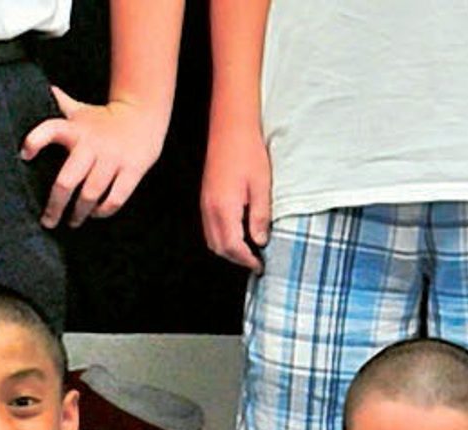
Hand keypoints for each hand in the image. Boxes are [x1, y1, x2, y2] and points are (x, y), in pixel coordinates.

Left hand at [23, 87, 167, 228]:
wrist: (142, 116)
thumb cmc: (103, 119)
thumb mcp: (80, 111)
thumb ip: (60, 105)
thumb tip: (46, 91)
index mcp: (75, 130)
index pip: (50, 130)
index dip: (35, 141)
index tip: (25, 155)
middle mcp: (92, 145)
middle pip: (67, 181)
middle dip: (55, 205)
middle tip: (48, 221)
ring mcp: (112, 159)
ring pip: (90, 195)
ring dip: (79, 213)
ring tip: (72, 222)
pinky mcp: (131, 170)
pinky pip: (114, 198)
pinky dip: (103, 211)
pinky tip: (95, 214)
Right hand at [200, 122, 271, 268]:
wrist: (231, 126)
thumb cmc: (248, 151)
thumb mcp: (261, 186)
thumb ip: (260, 217)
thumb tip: (260, 240)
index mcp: (224, 207)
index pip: (232, 246)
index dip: (247, 260)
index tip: (260, 265)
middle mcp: (210, 207)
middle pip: (219, 247)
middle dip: (237, 259)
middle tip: (255, 261)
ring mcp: (205, 202)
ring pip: (212, 239)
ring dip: (228, 249)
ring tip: (248, 250)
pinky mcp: (206, 196)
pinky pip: (210, 226)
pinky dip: (222, 237)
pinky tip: (238, 233)